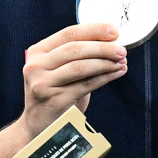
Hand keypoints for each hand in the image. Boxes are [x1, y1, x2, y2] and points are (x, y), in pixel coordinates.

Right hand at [18, 23, 127, 137]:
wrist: (38, 127)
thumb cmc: (55, 95)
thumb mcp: (58, 71)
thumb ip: (76, 56)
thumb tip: (110, 42)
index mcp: (37, 52)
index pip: (68, 34)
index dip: (94, 30)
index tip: (114, 31)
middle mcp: (36, 66)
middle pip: (75, 49)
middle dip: (103, 48)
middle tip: (122, 50)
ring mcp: (43, 83)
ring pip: (81, 66)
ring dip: (105, 63)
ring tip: (122, 62)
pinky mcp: (55, 100)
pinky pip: (86, 84)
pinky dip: (105, 77)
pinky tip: (117, 73)